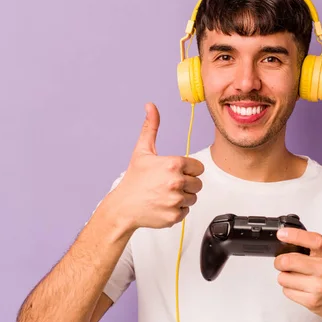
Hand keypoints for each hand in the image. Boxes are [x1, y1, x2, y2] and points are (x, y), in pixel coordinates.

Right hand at [101, 102, 203, 229]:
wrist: (123, 207)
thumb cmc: (134, 180)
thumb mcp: (142, 151)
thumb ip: (151, 127)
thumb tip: (151, 106)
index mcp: (173, 164)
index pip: (198, 167)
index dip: (188, 170)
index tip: (175, 173)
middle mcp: (176, 182)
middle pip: (198, 183)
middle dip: (186, 184)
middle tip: (168, 185)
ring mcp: (176, 200)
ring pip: (193, 198)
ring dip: (183, 197)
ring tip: (165, 195)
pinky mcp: (175, 215)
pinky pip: (187, 211)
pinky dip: (177, 210)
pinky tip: (163, 205)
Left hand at [274, 228, 321, 319]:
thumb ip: (311, 247)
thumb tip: (286, 239)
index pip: (314, 241)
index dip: (295, 235)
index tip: (282, 234)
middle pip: (289, 261)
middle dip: (279, 261)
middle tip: (281, 262)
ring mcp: (319, 287)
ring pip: (283, 278)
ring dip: (284, 277)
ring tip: (294, 277)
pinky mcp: (312, 301)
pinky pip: (286, 291)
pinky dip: (288, 288)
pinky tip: (298, 287)